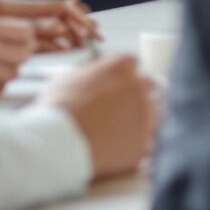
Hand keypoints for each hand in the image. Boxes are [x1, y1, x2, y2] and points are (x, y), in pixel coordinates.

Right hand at [41, 53, 159, 180]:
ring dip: (139, 117)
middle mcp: (139, 88)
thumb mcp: (68, 78)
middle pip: (146, 86)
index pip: (131, 62)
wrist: (57, 143)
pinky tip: (117, 148)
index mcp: (121, 67)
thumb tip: (95, 73)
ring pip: (152, 113)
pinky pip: (145, 141)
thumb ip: (90, 72)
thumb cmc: (57, 110)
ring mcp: (144, 116)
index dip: (122, 72)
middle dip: (134, 94)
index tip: (116, 81)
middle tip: (117, 106)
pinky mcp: (142, 144)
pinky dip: (134, 144)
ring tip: (117, 129)